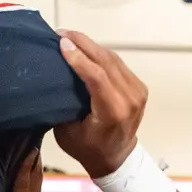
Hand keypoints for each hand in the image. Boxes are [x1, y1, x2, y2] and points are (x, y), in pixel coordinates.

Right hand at [0, 149, 46, 191]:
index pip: (26, 179)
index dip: (28, 162)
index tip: (31, 146)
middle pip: (36, 181)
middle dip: (35, 163)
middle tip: (34, 144)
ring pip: (36, 189)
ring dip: (34, 173)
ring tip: (31, 156)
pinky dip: (31, 187)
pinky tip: (26, 180)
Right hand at [52, 31, 147, 178]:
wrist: (116, 158)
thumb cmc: (87, 148)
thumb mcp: (67, 131)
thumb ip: (64, 103)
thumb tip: (52, 75)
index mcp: (113, 113)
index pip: (97, 76)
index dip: (78, 57)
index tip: (61, 42)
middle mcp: (129, 99)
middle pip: (106, 61)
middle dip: (82, 43)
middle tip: (61, 33)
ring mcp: (137, 92)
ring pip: (112, 58)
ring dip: (90, 45)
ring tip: (69, 36)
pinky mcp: (138, 87)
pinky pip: (117, 63)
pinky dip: (100, 53)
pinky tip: (84, 47)